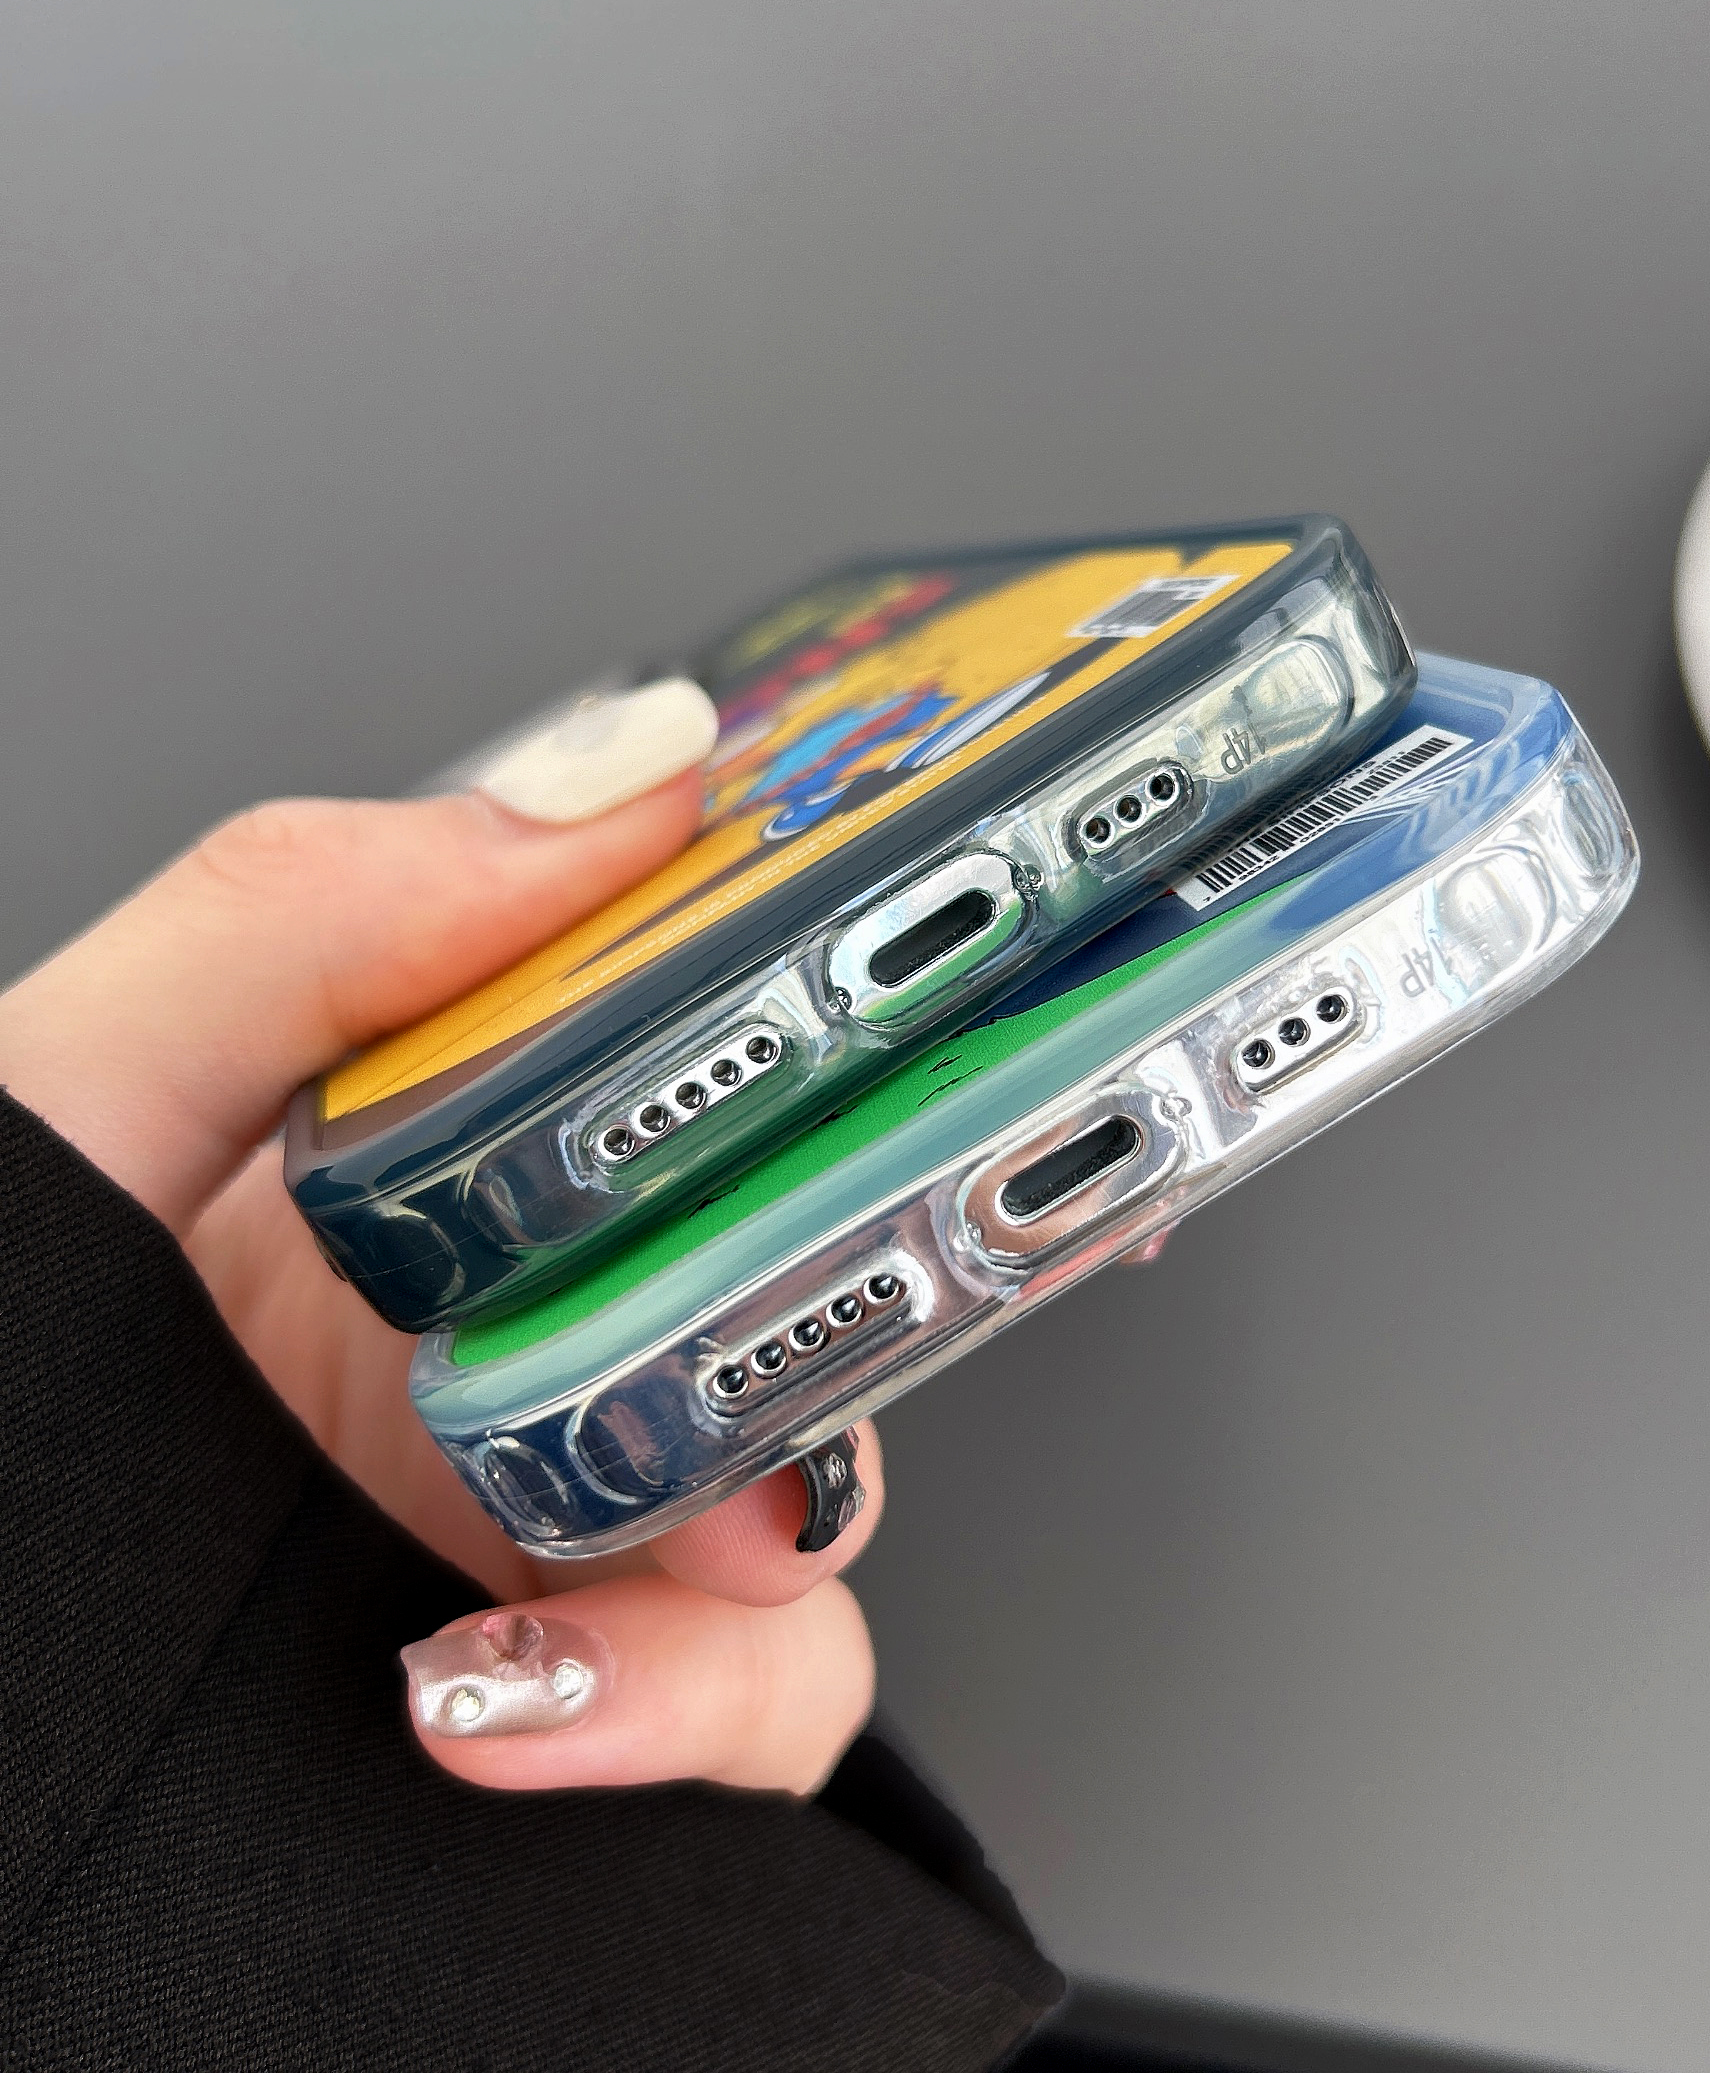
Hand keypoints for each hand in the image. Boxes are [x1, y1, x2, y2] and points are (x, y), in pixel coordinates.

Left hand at [0, 684, 878, 1794]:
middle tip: (800, 1278)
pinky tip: (506, 1691)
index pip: (716, 1044)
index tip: (868, 993)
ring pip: (831, 1496)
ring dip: (784, 1522)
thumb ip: (306, 917)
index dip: (822, 1007)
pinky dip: (689, 1703)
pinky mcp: (603, 1698)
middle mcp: (541, 1330)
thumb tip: (629, 769)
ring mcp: (579, 1523)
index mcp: (454, 1162)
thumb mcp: (77, 1110)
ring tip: (672, 1545)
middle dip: (850, 1273)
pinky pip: (758, 1703)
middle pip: (821, 1266)